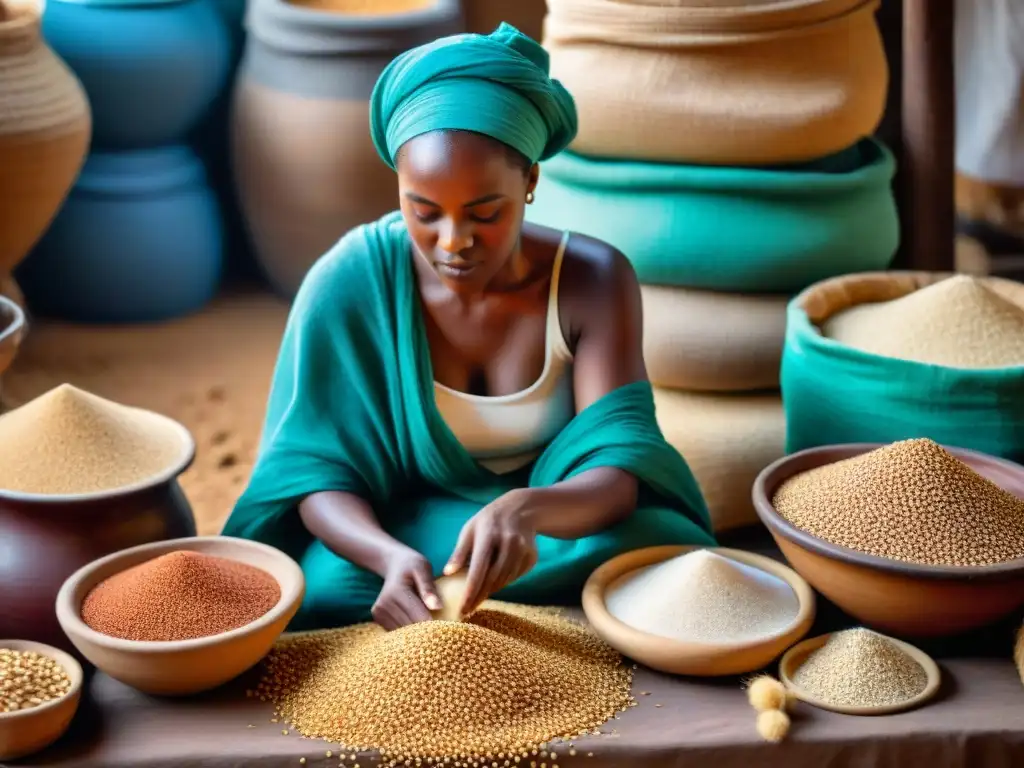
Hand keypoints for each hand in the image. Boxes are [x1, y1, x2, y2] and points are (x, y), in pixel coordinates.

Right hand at [371, 548, 441, 630]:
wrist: (394, 565)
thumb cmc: (413, 565)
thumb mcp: (423, 569)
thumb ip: (429, 587)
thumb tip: (437, 607)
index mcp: (397, 592)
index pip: (420, 617)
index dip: (436, 626)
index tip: (450, 629)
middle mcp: (384, 604)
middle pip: (411, 629)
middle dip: (428, 632)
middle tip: (443, 631)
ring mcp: (379, 612)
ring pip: (404, 634)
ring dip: (417, 634)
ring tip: (429, 627)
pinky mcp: (378, 618)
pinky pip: (397, 632)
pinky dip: (408, 632)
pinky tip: (416, 624)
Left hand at [444, 489, 538, 615]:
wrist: (520, 509)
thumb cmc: (487, 522)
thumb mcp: (470, 530)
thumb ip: (459, 552)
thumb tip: (447, 573)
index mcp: (488, 535)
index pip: (478, 570)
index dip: (470, 592)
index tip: (462, 609)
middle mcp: (508, 542)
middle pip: (493, 579)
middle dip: (479, 597)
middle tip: (467, 610)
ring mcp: (523, 549)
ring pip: (505, 580)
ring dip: (491, 590)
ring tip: (479, 595)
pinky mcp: (532, 556)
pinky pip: (515, 576)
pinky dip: (504, 581)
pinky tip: (495, 580)